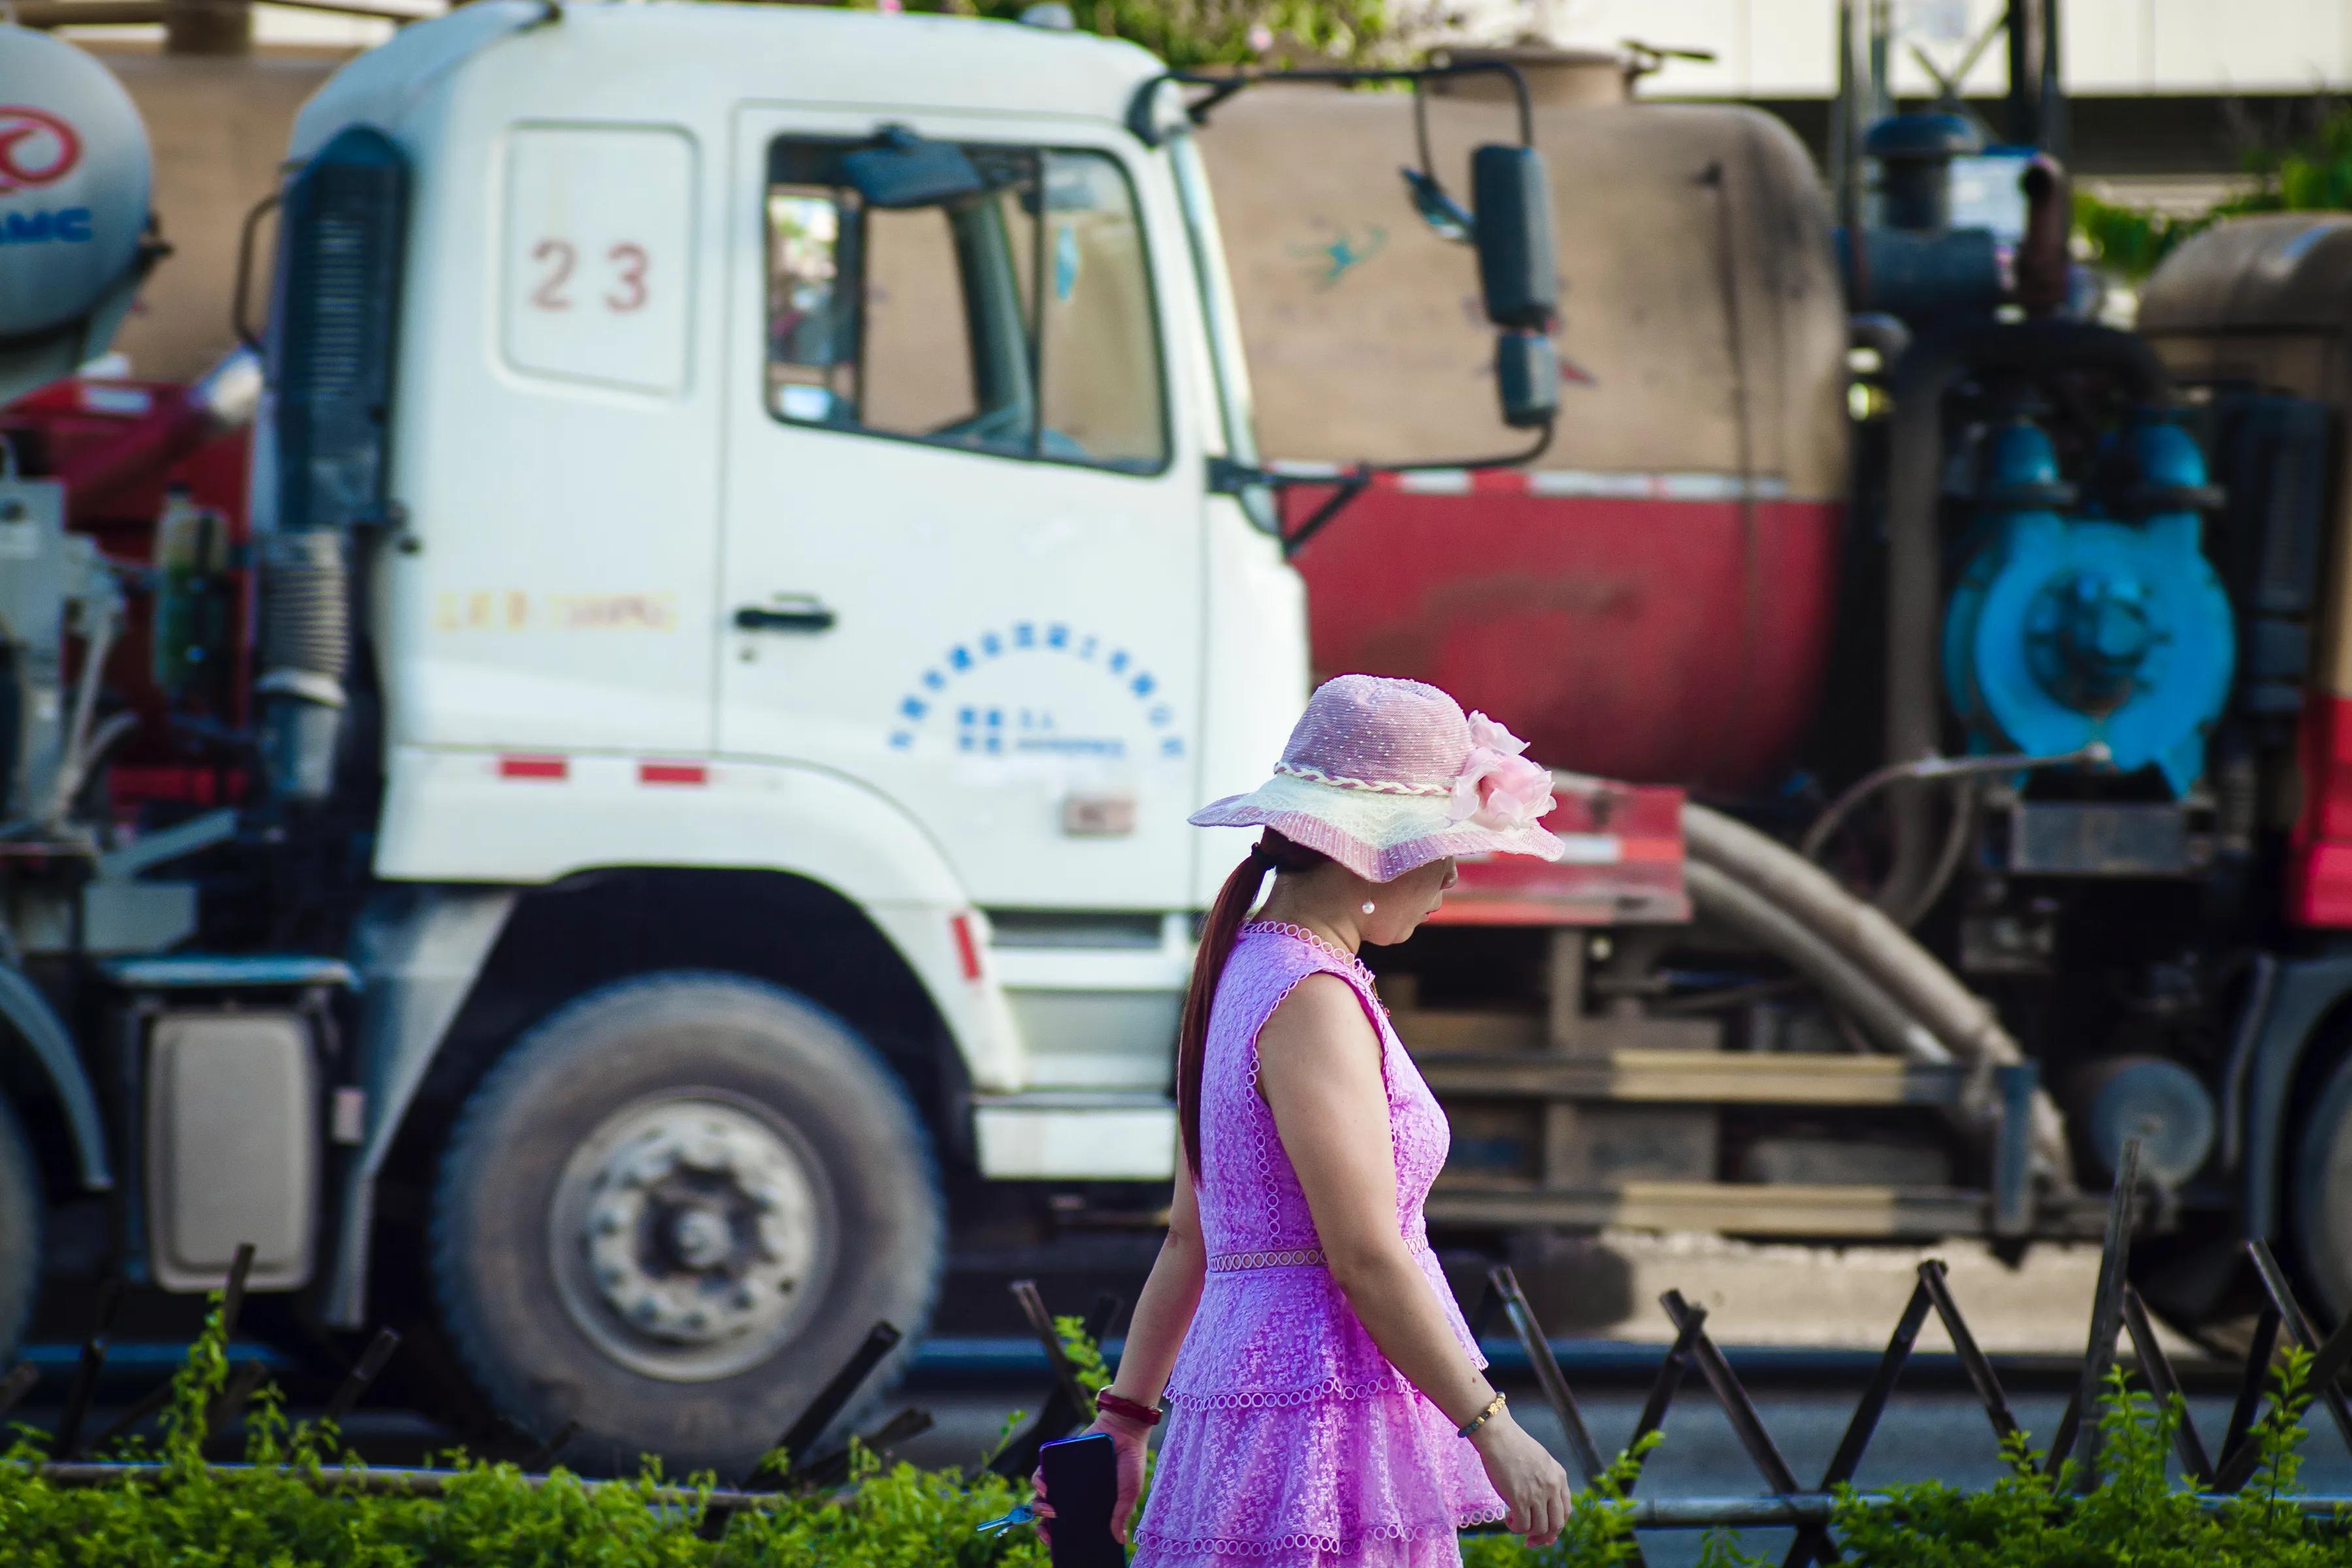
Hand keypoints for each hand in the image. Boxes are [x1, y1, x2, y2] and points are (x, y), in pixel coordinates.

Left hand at [1029, 1408, 1152, 1546]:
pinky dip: (1038, 1482)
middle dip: (1045, 1527)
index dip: (1059, 1537)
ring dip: (1039, 1507)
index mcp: (1088, 1506)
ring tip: (1049, 1509)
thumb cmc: (1130, 1462)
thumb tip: (1119, 1540)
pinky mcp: (1059, 1462)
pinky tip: (1044, 1487)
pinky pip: (1042, 1474)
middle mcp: (1073, 1495)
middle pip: (1050, 1516)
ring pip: (1042, 1497)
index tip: (1055, 1544)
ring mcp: (1065, 1479)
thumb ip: (1121, 1514)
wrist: (1124, 1429)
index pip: (1068, 1526)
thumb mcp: (1129, 1492)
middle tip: (1049, 1532)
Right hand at [1469, 1407, 1571, 1546]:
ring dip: (1528, 1532)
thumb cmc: (1514, 1445)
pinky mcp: (1519, 1499)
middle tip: (1531, 1539)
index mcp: (1559, 1477)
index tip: (1546, 1533)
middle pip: (1556, 1525)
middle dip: (1545, 1537)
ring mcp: (1536, 1494)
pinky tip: (1509, 1519)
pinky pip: (1522, 1526)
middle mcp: (1552, 1487)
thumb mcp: (1541, 1460)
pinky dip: (1516, 1527)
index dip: (1556, 1527)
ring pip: (1540, 1528)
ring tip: (1516, 1522)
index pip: (1566, 1512)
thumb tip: (1541, 1504)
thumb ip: (1546, 1480)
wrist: (1498, 1436)